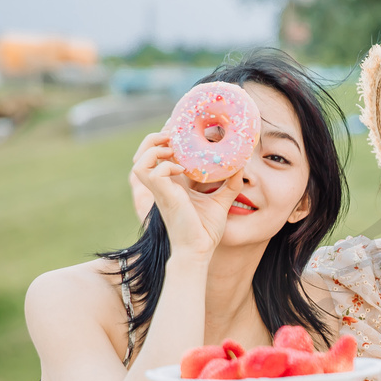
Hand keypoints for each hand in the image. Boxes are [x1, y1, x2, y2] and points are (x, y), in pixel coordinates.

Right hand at [131, 132, 244, 257]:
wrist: (198, 250)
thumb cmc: (205, 230)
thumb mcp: (221, 202)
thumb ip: (230, 184)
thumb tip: (242, 165)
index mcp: (172, 182)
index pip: (159, 153)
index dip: (166, 138)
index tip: (183, 130)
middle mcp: (162, 184)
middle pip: (142, 152)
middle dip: (155, 138)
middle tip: (175, 137)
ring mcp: (160, 191)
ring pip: (139, 161)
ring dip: (155, 149)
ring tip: (174, 151)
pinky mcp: (163, 197)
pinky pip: (152, 173)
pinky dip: (165, 165)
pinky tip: (181, 169)